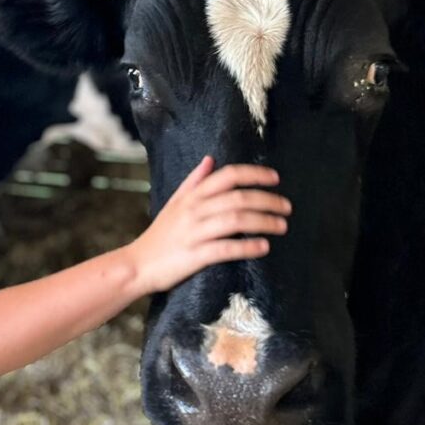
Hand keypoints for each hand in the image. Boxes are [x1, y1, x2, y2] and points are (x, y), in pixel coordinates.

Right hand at [127, 157, 289, 293]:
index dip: (255, 175)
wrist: (137, 265)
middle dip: (267, 200)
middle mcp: (194, 210)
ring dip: (263, 222)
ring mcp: (194, 232)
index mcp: (192, 196)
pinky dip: (247, 247)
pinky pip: (226, 248)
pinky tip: (263, 247)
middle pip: (238, 198)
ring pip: (236, 220)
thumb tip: (210, 159)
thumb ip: (194, 181)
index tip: (275, 179)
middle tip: (287, 207)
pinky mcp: (195, 255)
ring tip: (281, 226)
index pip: (228, 176)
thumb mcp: (174, 203)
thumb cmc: (160, 235)